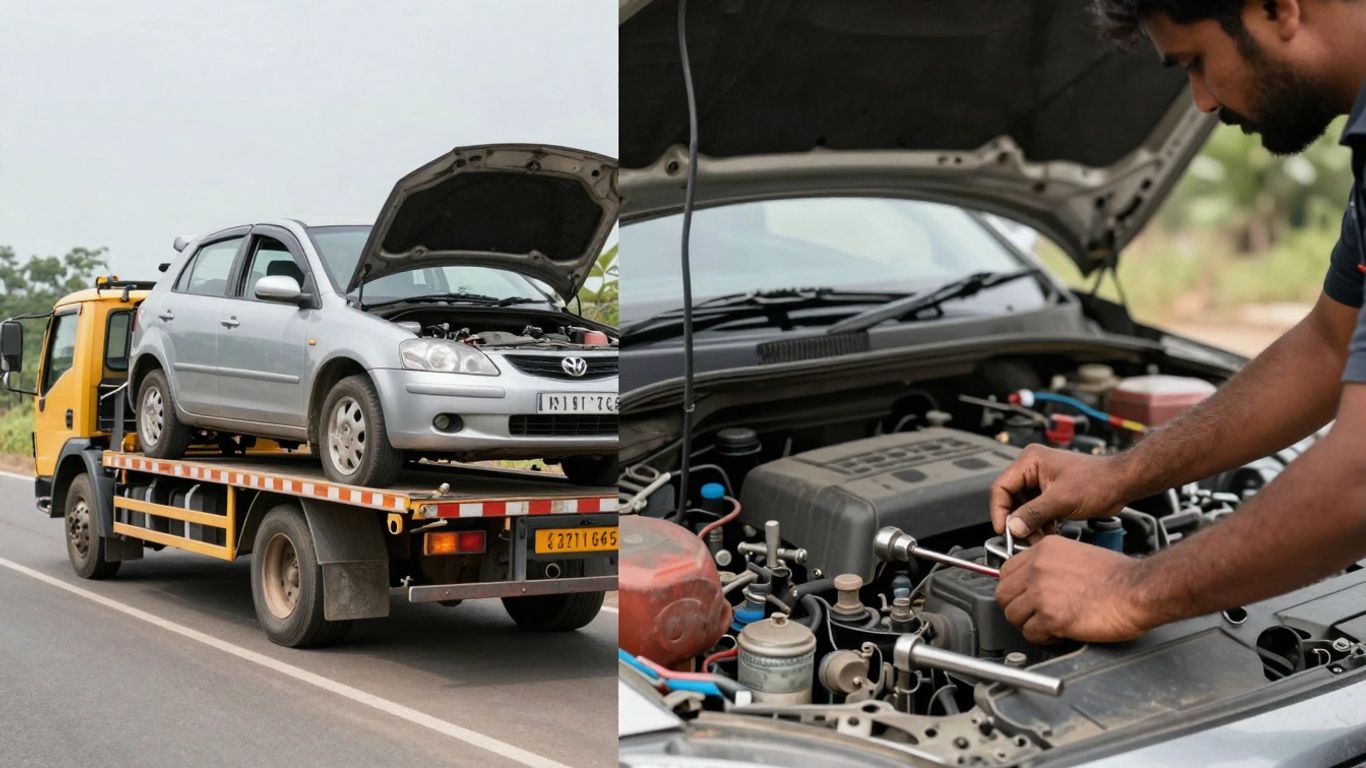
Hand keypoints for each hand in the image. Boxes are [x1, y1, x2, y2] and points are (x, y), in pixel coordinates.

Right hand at [990, 444, 1127, 537]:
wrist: (1122, 483)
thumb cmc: (1099, 480)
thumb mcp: (1062, 499)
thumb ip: (1034, 514)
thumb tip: (1013, 527)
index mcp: (1030, 461)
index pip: (1001, 487)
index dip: (999, 510)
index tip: (1003, 530)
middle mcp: (1032, 469)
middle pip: (1011, 499)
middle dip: (1017, 521)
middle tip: (1021, 538)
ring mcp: (1041, 481)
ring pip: (1023, 508)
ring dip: (1028, 525)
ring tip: (1037, 538)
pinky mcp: (1050, 493)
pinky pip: (1035, 511)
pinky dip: (1038, 524)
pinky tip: (1046, 534)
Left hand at [995, 536, 1153, 643]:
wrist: (1138, 590)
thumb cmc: (1118, 576)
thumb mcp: (1076, 554)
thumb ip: (1050, 565)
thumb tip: (1034, 581)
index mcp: (1044, 550)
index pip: (1006, 571)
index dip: (1014, 589)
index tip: (1022, 597)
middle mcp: (1038, 568)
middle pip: (1003, 594)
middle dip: (1016, 608)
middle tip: (1033, 615)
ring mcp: (1042, 592)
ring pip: (1013, 616)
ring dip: (1029, 624)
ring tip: (1049, 625)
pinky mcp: (1051, 617)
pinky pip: (1030, 633)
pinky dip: (1043, 638)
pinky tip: (1059, 633)